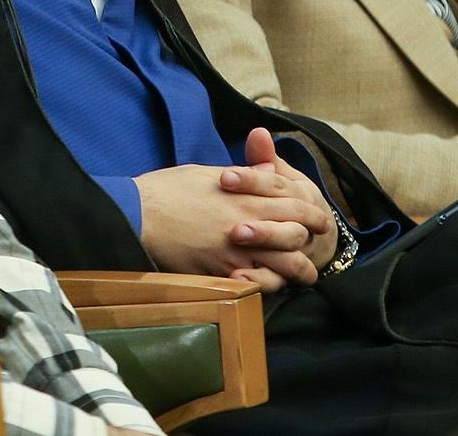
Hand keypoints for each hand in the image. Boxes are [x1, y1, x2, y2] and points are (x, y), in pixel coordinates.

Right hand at [133, 129, 335, 289]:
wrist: (137, 214)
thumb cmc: (169, 189)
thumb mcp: (209, 172)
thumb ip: (245, 177)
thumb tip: (269, 174)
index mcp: (245, 196)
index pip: (294, 203)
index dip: (311, 211)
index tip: (320, 218)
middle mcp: (246, 224)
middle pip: (295, 236)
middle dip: (311, 242)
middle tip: (317, 246)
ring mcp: (234, 253)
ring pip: (281, 267)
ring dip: (297, 271)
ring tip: (304, 275)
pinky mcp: (219, 274)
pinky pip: (255, 284)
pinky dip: (268, 285)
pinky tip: (271, 285)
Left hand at [232, 128, 342, 272]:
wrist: (317, 239)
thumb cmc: (288, 202)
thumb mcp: (280, 178)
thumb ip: (266, 158)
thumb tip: (258, 132)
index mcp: (301, 195)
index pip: (277, 185)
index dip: (251, 181)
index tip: (225, 178)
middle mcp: (304, 224)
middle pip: (286, 219)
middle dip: (260, 219)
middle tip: (232, 221)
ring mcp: (298, 251)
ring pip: (288, 252)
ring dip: (264, 245)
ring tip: (235, 240)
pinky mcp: (288, 274)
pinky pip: (278, 281)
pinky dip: (259, 280)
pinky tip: (235, 277)